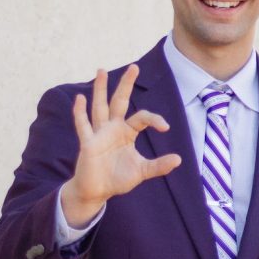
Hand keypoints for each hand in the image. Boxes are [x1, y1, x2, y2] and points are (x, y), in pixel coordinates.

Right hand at [60, 65, 181, 226]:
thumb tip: (179, 160)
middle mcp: (112, 128)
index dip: (154, 119)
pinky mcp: (88, 143)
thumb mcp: (141, 172)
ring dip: (100, 89)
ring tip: (101, 70)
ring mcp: (99, 134)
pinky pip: (83, 126)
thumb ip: (158, 166)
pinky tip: (79, 98)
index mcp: (126, 132)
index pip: (142, 118)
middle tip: (134, 67)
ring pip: (100, 107)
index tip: (166, 127)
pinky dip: (80, 113)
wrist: (97, 191)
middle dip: (126, 84)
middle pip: (119, 101)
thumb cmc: (117, 178)